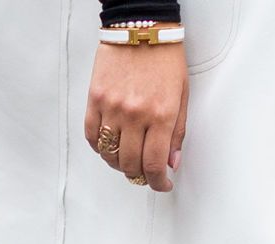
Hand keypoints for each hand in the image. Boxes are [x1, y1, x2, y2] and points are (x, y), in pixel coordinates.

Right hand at [84, 40, 188, 192]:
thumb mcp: (182, 96)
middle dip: (139, 175)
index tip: (161, 184)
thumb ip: (177, 132)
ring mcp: (112, 108)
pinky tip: (110, 145)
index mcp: (161, 115)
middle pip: (130, 164)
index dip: (158, 183)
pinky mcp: (95, 99)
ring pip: (109, 154)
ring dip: (119, 164)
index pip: (155, 164)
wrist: (140, 28)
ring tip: (128, 160)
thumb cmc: (164, 58)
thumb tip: (172, 162)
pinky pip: (92, 135)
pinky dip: (100, 147)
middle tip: (145, 173)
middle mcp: (135, 114)